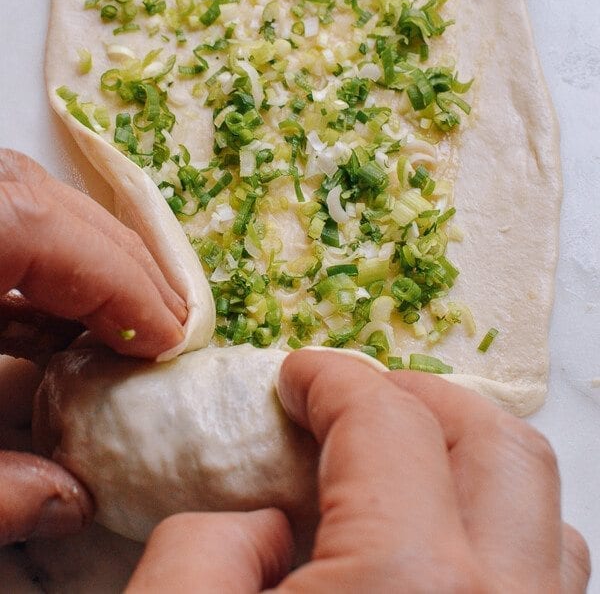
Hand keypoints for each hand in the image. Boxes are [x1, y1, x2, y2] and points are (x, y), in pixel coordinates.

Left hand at [0, 148, 185, 544]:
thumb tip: (69, 501)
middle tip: (170, 323)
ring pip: (22, 204)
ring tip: (125, 320)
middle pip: (42, 200)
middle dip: (121, 261)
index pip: (41, 228)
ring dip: (79, 262)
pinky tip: (50, 328)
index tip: (174, 339)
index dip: (124, 285)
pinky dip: (31, 271)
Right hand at [127, 350, 590, 593]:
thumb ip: (202, 550)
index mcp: (408, 585)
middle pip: (495, 442)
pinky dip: (499, 532)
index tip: (298, 375)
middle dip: (421, 397)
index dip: (331, 378)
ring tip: (401, 465)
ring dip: (471, 461)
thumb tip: (259, 516)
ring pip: (542, 506)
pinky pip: (548, 574)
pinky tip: (435, 547)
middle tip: (357, 400)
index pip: (384, 421)